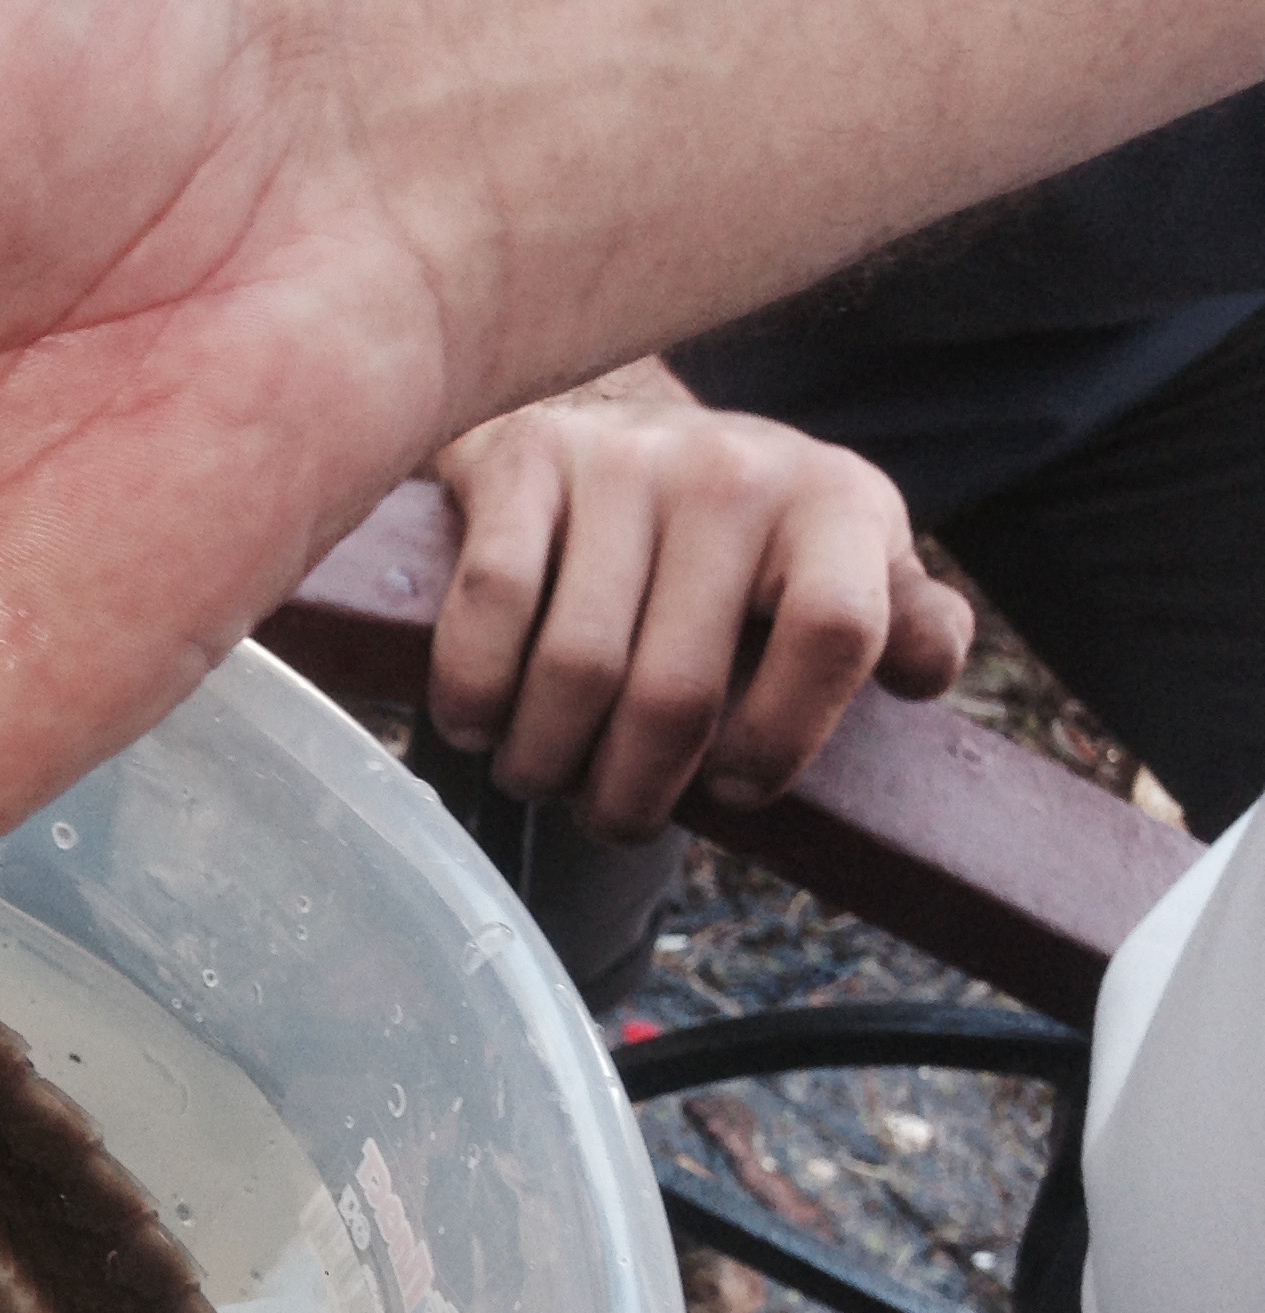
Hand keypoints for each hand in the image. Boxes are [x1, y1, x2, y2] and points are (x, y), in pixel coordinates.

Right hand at [429, 368, 973, 839]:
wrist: (605, 405)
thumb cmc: (730, 527)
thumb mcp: (835, 555)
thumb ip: (896, 618)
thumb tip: (927, 671)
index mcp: (834, 504)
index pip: (835, 631)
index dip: (781, 739)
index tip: (733, 788)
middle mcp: (735, 471)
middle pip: (677, 692)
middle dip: (631, 793)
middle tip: (611, 817)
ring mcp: (623, 462)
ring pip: (574, 669)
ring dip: (544, 762)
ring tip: (542, 776)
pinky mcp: (523, 462)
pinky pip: (491, 607)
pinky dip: (474, 693)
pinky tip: (480, 723)